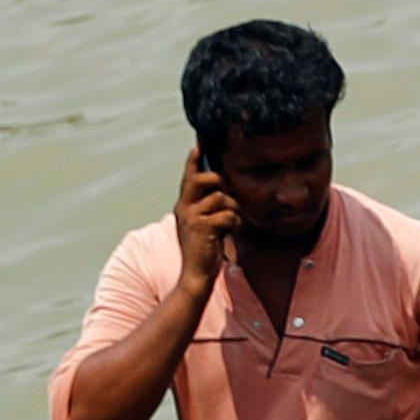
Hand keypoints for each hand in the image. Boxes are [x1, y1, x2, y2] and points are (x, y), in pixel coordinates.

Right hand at [170, 151, 241, 286]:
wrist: (196, 274)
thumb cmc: (205, 251)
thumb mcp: (205, 226)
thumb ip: (210, 209)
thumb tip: (227, 194)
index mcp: (185, 206)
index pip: (189, 177)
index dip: (194, 160)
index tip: (199, 144)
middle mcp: (185, 208)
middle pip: (203, 179)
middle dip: (220, 182)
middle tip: (230, 193)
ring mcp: (192, 216)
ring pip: (220, 197)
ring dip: (232, 208)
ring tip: (232, 221)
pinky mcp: (202, 226)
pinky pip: (227, 214)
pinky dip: (234, 222)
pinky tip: (231, 231)